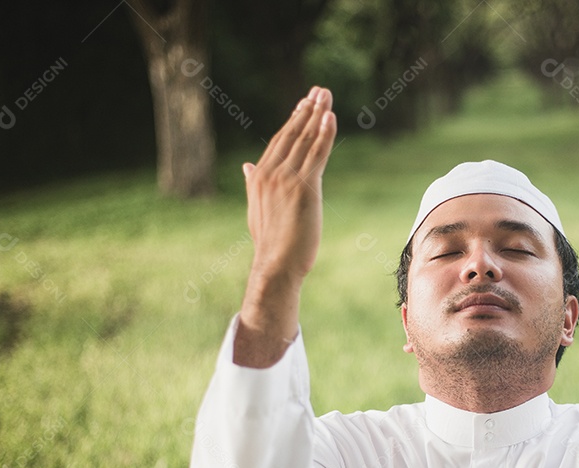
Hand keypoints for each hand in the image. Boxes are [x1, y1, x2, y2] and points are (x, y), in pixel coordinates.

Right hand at [243, 86, 336, 288]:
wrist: (275, 265)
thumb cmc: (270, 243)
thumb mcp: (257, 209)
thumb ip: (253, 184)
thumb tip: (247, 166)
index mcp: (260, 177)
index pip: (280, 141)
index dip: (294, 120)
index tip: (305, 104)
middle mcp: (271, 173)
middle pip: (293, 134)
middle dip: (308, 110)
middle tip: (320, 91)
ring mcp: (286, 179)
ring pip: (305, 140)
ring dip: (318, 115)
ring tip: (326, 96)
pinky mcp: (304, 188)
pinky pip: (317, 155)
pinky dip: (325, 135)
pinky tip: (331, 118)